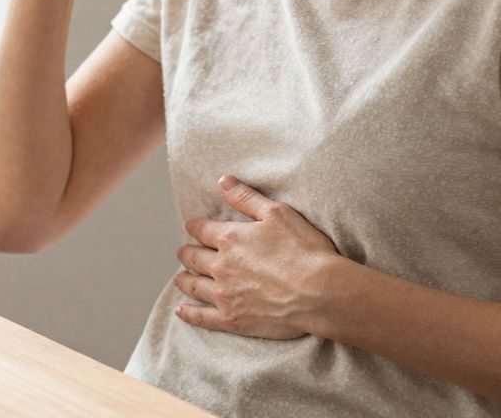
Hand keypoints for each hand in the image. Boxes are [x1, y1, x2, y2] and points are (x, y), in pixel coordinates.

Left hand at [173, 175, 340, 339]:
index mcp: (230, 238)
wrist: (320, 292)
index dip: (195, 227)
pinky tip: (180, 310)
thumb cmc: (304, 250)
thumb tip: (222, 181)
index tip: (192, 228)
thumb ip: (246, 197)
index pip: (202, 229)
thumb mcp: (277, 213)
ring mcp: (224, 294)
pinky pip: (202, 317)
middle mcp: (221, 266)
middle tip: (184, 252)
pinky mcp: (232, 319)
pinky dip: (189, 313)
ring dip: (185, 279)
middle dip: (187, 253)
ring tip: (180, 277)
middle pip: (194, 257)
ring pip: (194, 285)